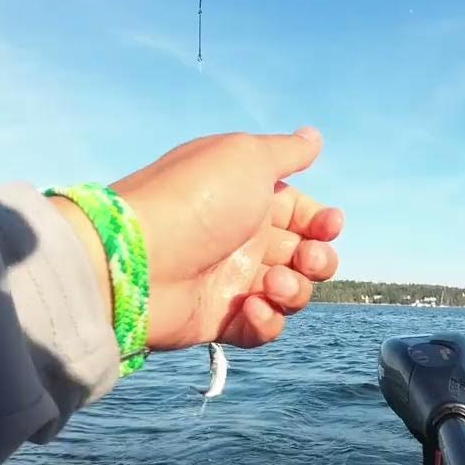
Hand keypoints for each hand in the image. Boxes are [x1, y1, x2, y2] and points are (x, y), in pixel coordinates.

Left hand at [52, 128, 341, 349]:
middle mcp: (244, 238)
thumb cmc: (195, 198)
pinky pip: (262, 328)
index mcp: (251, 198)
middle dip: (319, 260)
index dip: (324, 223)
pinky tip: (250, 307)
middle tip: (304, 258)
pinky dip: (267, 322)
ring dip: (295, 291)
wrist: (136, 258)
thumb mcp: (246, 157)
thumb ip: (287, 151)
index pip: (304, 214)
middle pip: (306, 256)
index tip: (328, 225)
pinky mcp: (220, 319)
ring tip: (271, 284)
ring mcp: (232, 280)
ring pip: (291, 294)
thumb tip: (314, 137)